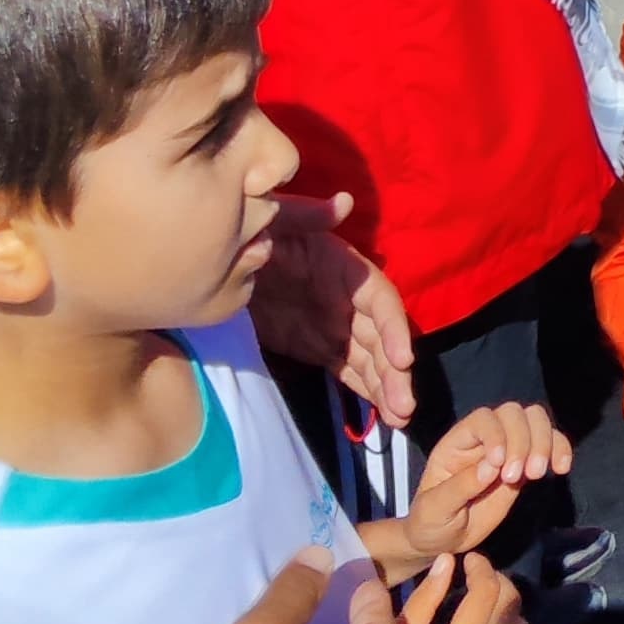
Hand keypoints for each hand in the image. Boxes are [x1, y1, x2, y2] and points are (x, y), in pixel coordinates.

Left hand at [247, 192, 416, 429]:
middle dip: (396, 372)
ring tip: (399, 420)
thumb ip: (304, 215)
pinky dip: (365, 391)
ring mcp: (334, 326)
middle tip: (404, 408)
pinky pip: (348, 371)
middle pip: (381, 337)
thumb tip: (344, 204)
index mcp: (343, 269)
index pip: (379, 299)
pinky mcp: (318, 348)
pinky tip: (381, 415)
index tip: (402, 359)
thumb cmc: (252, 233)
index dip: (394, 328)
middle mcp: (347, 300)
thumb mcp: (275, 220)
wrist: (219, 261)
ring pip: (370, 360)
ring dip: (387, 387)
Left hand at [398, 403, 568, 561]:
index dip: (496, 434)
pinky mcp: (526, 465)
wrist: (443, 542)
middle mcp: (484, 439)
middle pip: (513, 413)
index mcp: (457, 443)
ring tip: (538, 474)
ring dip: (544, 443)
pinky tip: (561, 468)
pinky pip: (550, 443)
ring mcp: (508, 449)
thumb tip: (490, 468)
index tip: (499, 465)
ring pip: (535, 421)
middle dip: (523, 440)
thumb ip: (458, 488)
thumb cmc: (430, 523)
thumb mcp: (433, 510)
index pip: (483, 419)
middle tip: (522, 475)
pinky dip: (560, 449)